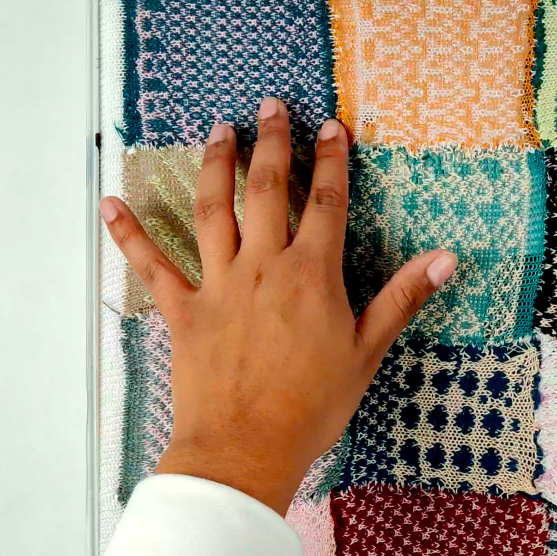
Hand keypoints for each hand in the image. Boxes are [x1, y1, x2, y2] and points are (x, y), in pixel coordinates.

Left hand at [99, 97, 456, 514]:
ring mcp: (218, 285)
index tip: (331, 129)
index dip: (330, 162)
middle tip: (272, 107)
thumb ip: (402, 298)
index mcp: (311, 275)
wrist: (246, 448)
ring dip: (215, 164)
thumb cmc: (313, 407)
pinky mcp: (183, 311)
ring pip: (212, 209)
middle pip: (266, 190)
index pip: (326, 203)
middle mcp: (262, 267)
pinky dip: (129, 233)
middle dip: (272, 144)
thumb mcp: (368, 352)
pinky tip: (111, 202)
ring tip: (218, 131)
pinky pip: (152, 265)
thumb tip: (445, 258)